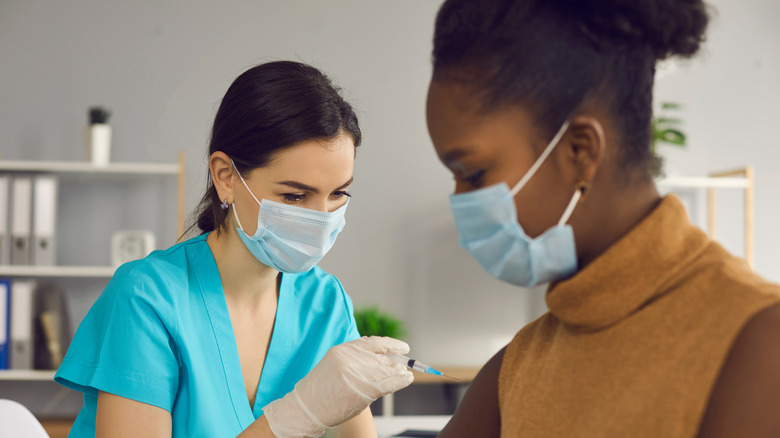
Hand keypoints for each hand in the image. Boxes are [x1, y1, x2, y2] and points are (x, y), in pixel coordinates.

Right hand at [262, 336, 413, 437]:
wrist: (307, 408)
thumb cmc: (321, 390)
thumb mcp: (335, 365)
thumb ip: (355, 359)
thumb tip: (383, 359)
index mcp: (343, 350)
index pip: (372, 342)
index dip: (391, 344)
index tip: (403, 347)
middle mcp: (350, 358)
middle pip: (382, 358)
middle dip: (395, 363)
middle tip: (403, 366)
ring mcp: (356, 374)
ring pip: (386, 370)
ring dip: (399, 372)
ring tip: (405, 373)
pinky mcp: (363, 389)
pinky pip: (389, 383)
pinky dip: (401, 380)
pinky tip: (407, 379)